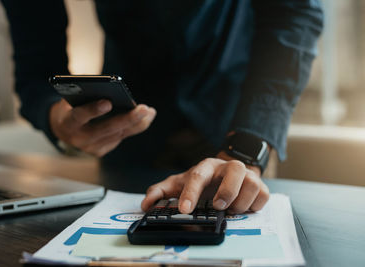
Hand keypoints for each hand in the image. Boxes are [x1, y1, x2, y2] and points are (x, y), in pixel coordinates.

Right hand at [50, 99, 155, 156]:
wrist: (62, 128)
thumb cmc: (71, 106)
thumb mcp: (72, 98)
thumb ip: (87, 94)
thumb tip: (113, 88)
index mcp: (68, 122)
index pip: (80, 116)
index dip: (93, 110)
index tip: (108, 102)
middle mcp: (78, 139)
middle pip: (107, 129)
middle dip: (127, 118)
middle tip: (144, 109)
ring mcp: (90, 148)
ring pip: (118, 135)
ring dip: (137, 123)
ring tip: (150, 112)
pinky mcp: (99, 152)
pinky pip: (120, 138)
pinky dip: (134, 128)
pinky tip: (146, 119)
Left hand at [141, 152, 268, 213]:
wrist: (226, 174)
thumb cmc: (202, 181)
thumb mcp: (180, 184)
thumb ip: (161, 192)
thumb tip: (146, 203)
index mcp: (207, 166)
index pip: (198, 175)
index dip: (191, 192)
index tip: (185, 209)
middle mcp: (228, 167)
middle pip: (234, 170)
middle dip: (227, 191)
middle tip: (218, 206)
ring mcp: (247, 175)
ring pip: (253, 183)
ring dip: (241, 201)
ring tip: (231, 210)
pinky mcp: (260, 185)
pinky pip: (263, 195)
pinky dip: (254, 205)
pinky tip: (243, 208)